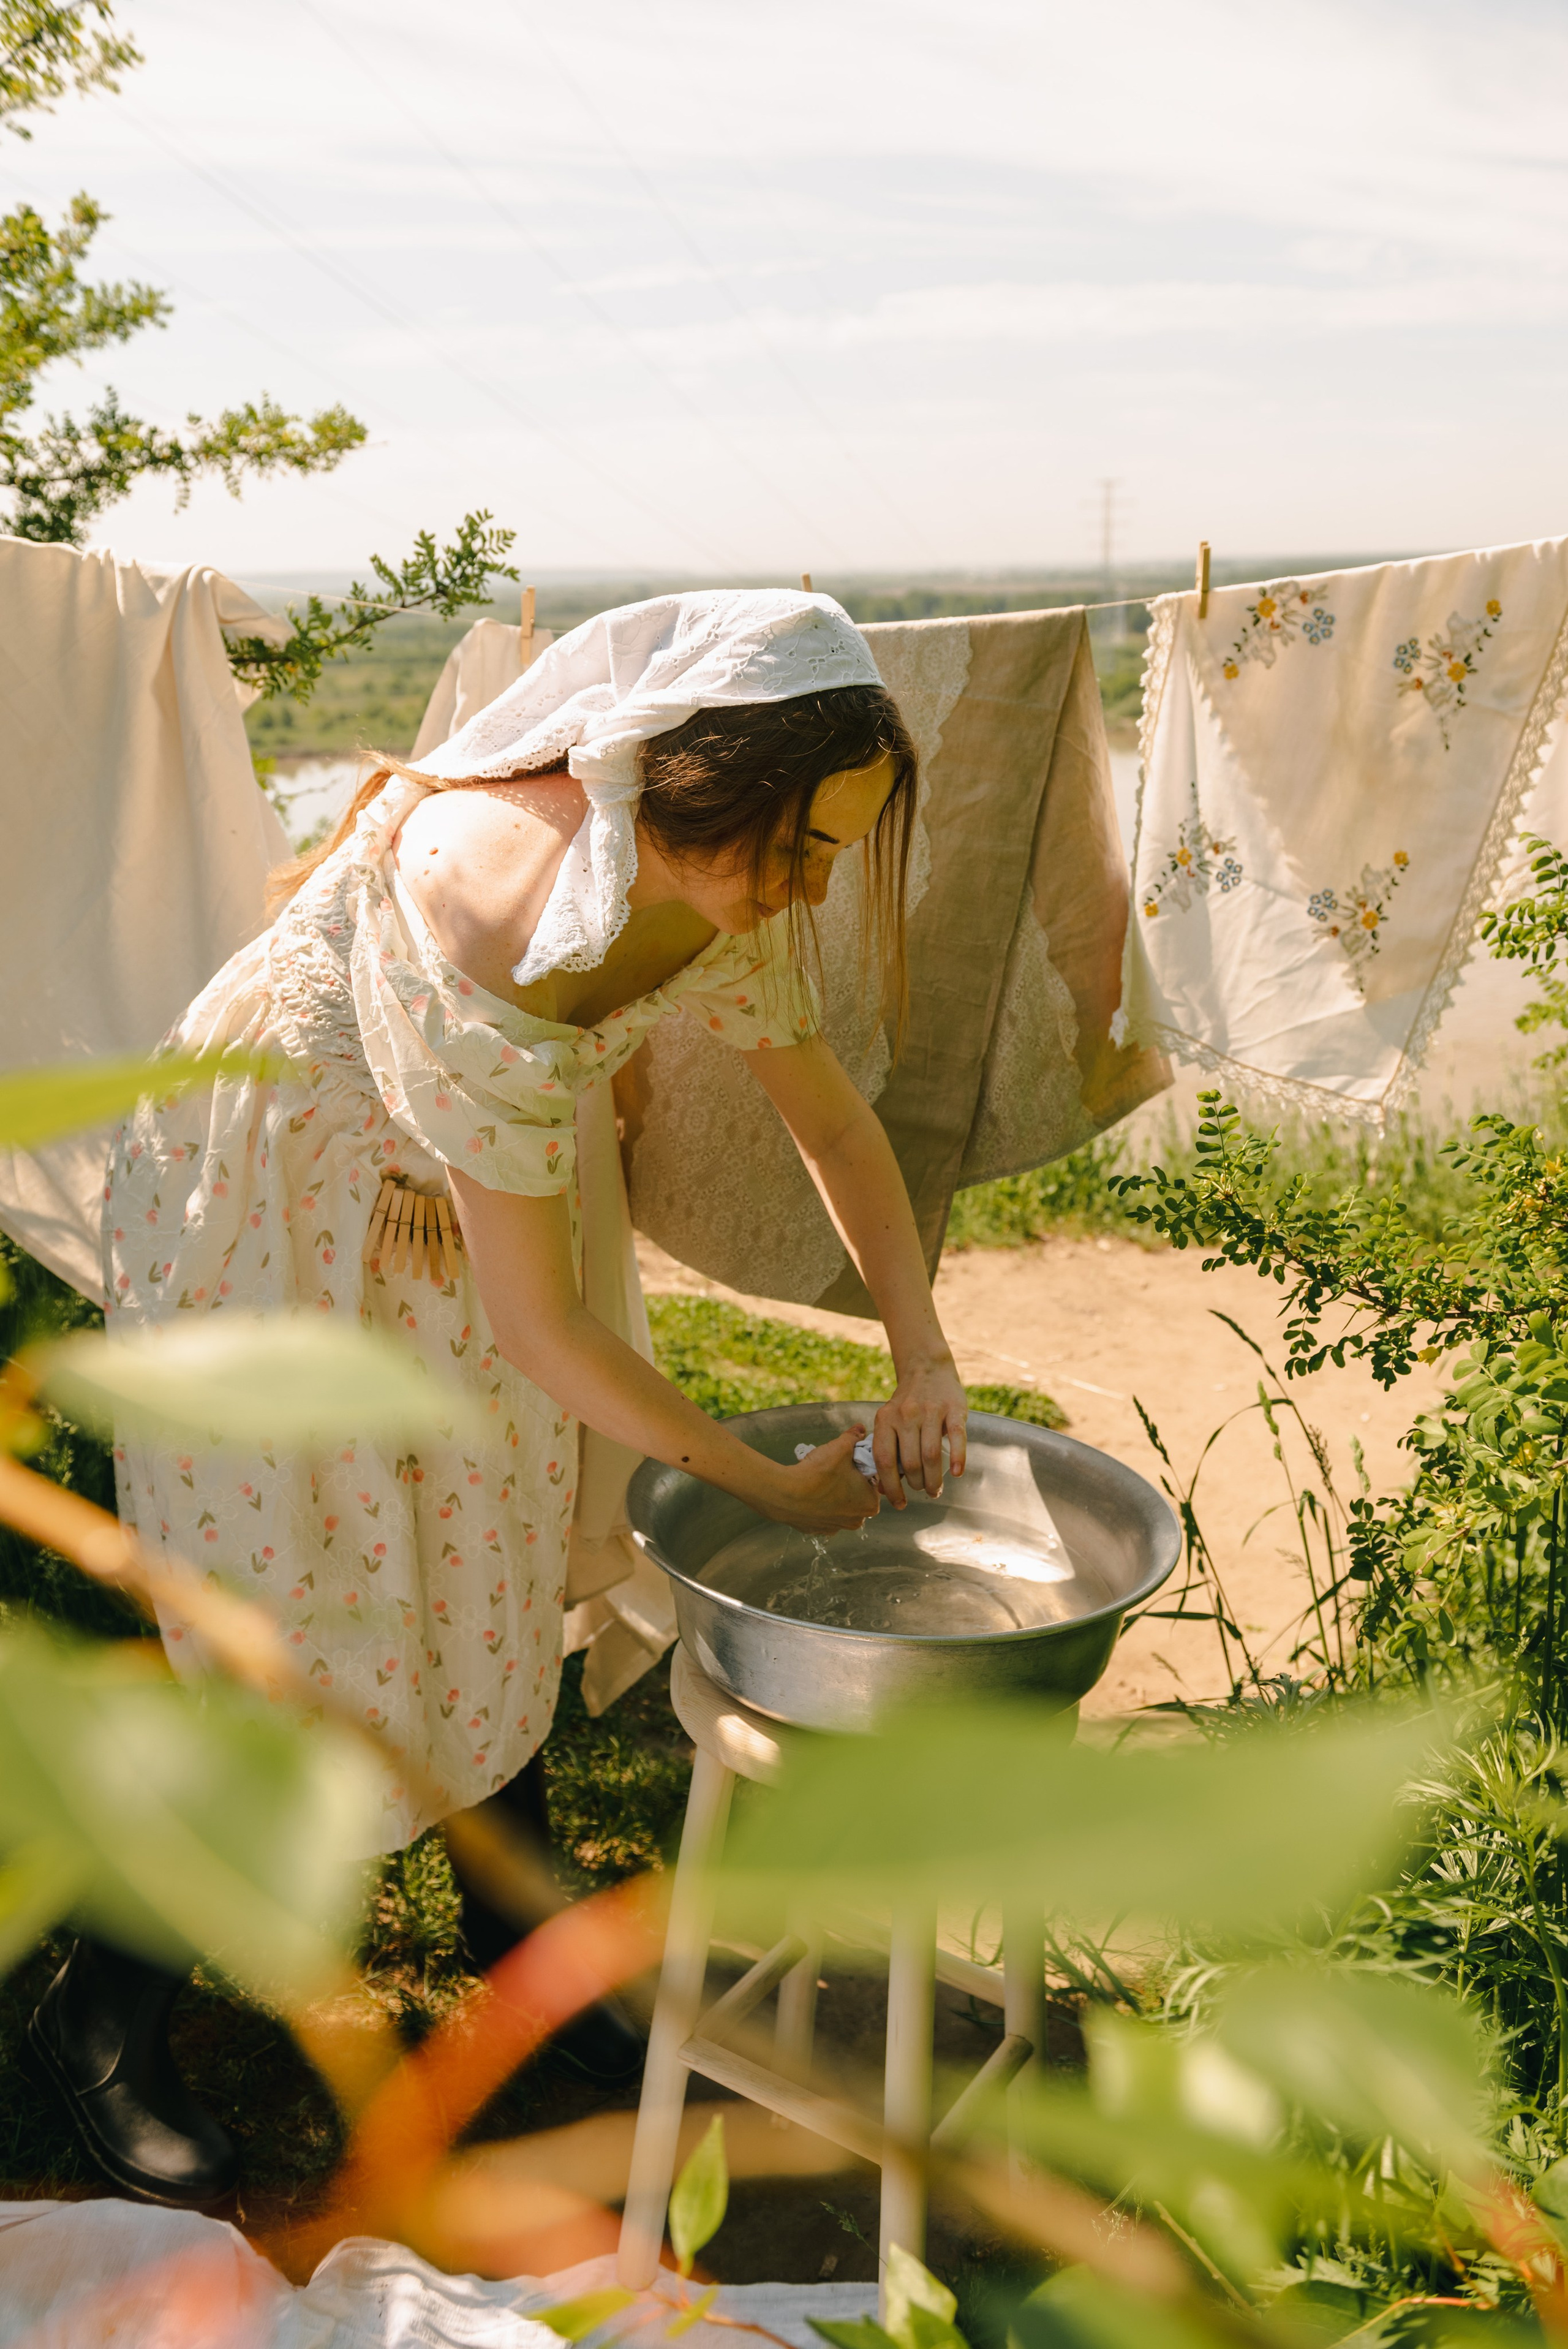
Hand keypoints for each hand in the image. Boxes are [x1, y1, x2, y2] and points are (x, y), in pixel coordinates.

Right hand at [757, 1425, 881, 1533]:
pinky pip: (822, 1512)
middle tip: (833, 1467)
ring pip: (839, 1504)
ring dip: (833, 1493)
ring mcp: (835, 1527)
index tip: (849, 1460)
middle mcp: (856, 1520)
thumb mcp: (840, 1447)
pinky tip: (809, 1491)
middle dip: (848, 1481)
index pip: (872, 1480)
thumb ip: (853, 1437)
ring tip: (819, 1478)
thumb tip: (860, 1429)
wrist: (786, 1494)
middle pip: (856, 1493)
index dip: (861, 1467)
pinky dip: (818, 1503)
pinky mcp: (816, 1529)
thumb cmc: (818, 1474)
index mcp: (870, 1504)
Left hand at [873, 1357, 967, 1507]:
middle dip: (917, 1485)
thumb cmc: (907, 1405)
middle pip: (911, 1462)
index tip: (899, 1503)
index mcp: (885, 1420)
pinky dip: (958, 1458)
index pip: (884, 1460)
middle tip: (924, 1491)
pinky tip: (957, 1473)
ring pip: (931, 1455)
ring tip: (936, 1489)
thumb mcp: (890, 1422)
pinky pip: (956, 1438)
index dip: (891, 1487)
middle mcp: (906, 1414)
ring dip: (934, 1479)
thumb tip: (883, 1491)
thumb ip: (887, 1451)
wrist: (927, 1369)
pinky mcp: (954, 1408)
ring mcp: (930, 1410)